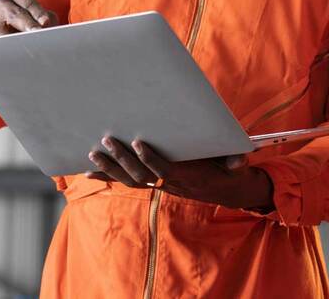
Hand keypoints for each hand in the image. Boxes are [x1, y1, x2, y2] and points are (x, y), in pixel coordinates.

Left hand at [86, 138, 272, 211]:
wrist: (225, 189)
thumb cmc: (227, 169)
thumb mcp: (235, 164)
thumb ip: (236, 161)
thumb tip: (240, 160)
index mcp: (188, 176)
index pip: (164, 169)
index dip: (150, 158)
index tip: (138, 143)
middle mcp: (170, 184)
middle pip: (141, 175)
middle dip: (123, 159)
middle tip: (107, 140)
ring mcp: (160, 185)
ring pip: (130, 180)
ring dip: (110, 168)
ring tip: (92, 154)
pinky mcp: (153, 183)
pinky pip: (127, 181)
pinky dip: (107, 176)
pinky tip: (89, 171)